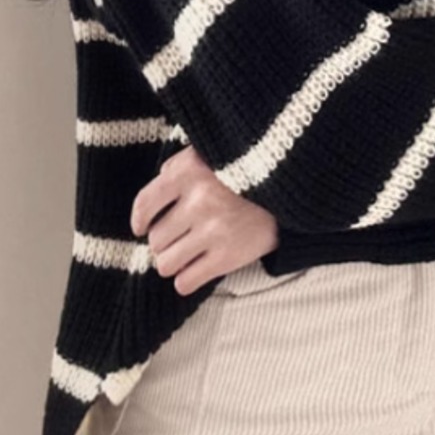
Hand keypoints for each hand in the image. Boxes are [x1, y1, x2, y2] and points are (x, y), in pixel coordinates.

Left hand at [129, 145, 279, 295]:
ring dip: (171, 262)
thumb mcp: (210, 153)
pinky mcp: (229, 255)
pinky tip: (195, 271)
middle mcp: (197, 201)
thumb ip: (180, 166)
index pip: (144, 204)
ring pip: (165, 263)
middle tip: (177, 239)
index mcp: (187, 172)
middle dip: (162, 241)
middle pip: (155, 238)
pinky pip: (186, 281)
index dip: (138, 221)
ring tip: (184, 256)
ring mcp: (213, 230)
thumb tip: (157, 188)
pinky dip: (186, 280)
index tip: (140, 228)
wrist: (296, 187)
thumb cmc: (249, 169)